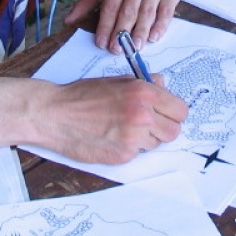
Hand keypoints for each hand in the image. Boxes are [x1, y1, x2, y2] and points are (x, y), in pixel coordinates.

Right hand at [42, 75, 188, 163]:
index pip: (180, 110)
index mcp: (144, 93)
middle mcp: (142, 116)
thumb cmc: (83, 95)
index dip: (173, 112)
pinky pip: (137, 153)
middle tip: (148, 124)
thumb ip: (145, 84)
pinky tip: (111, 137)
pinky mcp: (122, 156)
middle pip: (173, 131)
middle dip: (163, 128)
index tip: (165, 113)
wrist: (54, 114)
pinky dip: (128, 148)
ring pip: (156, 144)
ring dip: (145, 139)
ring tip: (122, 128)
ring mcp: (133, 138)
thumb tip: (163, 85)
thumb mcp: (118, 80)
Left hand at [66, 0, 190, 50]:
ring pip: (147, 14)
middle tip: (116, 50)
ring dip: (140, 33)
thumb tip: (69, 21)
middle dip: (121, 33)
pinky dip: (160, 27)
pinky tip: (154, 38)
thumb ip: (88, 1)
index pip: (110, 6)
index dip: (105, 26)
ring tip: (135, 48)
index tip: (101, 43)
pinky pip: (165, 13)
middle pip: (128, 12)